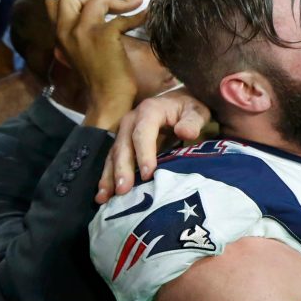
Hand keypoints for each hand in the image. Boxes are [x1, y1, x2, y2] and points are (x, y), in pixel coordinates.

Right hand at [44, 0, 143, 130]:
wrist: (107, 99)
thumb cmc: (98, 78)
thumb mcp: (77, 54)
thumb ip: (76, 35)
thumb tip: (90, 13)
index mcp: (59, 34)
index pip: (53, 3)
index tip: (96, 4)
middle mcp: (67, 30)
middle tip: (112, 2)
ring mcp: (85, 31)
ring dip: (119, 0)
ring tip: (134, 4)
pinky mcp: (105, 36)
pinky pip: (123, 16)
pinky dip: (138, 14)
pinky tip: (147, 15)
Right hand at [95, 87, 211, 202]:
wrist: (177, 102)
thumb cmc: (188, 109)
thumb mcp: (196, 111)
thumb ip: (193, 121)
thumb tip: (184, 132)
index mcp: (149, 111)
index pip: (143, 133)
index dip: (144, 153)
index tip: (148, 174)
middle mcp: (131, 121)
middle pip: (124, 146)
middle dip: (122, 169)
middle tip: (123, 190)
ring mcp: (123, 133)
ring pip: (114, 155)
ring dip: (109, 176)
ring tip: (105, 197)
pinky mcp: (121, 144)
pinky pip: (112, 161)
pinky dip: (107, 178)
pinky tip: (104, 196)